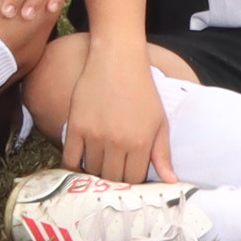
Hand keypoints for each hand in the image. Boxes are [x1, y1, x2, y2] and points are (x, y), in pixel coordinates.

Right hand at [63, 46, 174, 184]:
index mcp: (141, 142)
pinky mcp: (76, 127)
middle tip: (115, 173)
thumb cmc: (142, 89)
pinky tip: (82, 163)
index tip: (131, 176)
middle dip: (116, 180)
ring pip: (93, 171)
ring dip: (96, 173)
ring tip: (101, 166)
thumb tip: (170, 181)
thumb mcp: (159, 121)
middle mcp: (118, 142)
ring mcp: (95, 135)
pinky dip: (74, 167)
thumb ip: (163, 153)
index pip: (135, 179)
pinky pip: (70, 160)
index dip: (134, 182)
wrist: (117, 59)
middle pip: (113, 179)